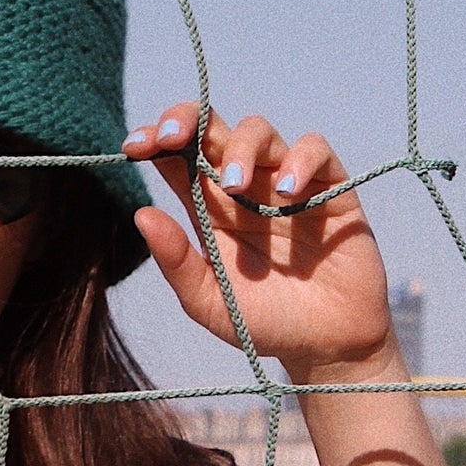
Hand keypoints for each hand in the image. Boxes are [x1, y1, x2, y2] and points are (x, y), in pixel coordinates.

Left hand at [123, 102, 397, 382]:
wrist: (324, 346)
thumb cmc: (263, 323)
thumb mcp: (208, 301)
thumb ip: (176, 261)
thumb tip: (140, 214)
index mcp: (208, 208)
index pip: (177, 157)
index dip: (155, 140)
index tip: (135, 147)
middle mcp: (245, 187)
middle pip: (213, 129)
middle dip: (187, 120)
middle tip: (170, 136)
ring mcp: (286, 183)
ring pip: (259, 131)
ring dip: (240, 147)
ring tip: (233, 185)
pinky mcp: (330, 188)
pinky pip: (316, 150)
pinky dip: (299, 160)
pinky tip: (286, 191)